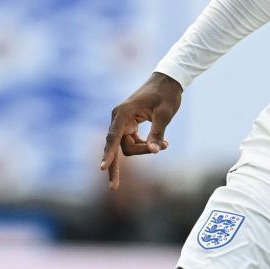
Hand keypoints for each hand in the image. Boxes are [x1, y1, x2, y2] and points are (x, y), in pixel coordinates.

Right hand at [100, 72, 182, 187]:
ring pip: (127, 146)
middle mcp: (119, 118)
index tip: (102, 168)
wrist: (167, 81)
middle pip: (117, 147)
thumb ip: (158, 133)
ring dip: (144, 150)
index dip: (108, 154)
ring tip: (167, 144)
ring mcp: (123, 122)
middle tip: (114, 187)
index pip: (113, 137)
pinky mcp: (129, 125)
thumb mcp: (165, 114)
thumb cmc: (166, 95)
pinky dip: (145, 146)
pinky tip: (164, 144)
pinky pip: (132, 142)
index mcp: (123, 113)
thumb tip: (155, 151)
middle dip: (117, 165)